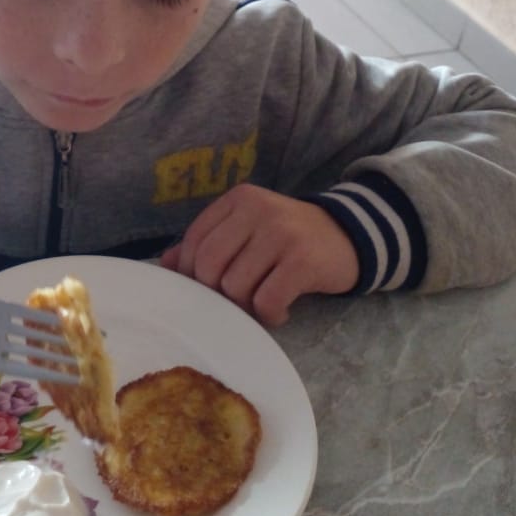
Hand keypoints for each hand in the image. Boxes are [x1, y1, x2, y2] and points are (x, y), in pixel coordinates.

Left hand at [160, 184, 358, 325]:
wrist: (349, 236)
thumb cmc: (288, 238)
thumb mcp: (247, 230)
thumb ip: (208, 242)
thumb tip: (166, 264)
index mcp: (238, 200)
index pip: (195, 241)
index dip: (193, 273)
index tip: (208, 289)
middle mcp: (257, 210)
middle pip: (210, 266)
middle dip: (217, 293)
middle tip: (237, 300)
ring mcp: (281, 233)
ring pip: (235, 287)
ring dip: (246, 306)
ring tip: (263, 302)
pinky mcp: (302, 260)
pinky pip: (267, 301)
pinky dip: (270, 315)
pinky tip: (281, 310)